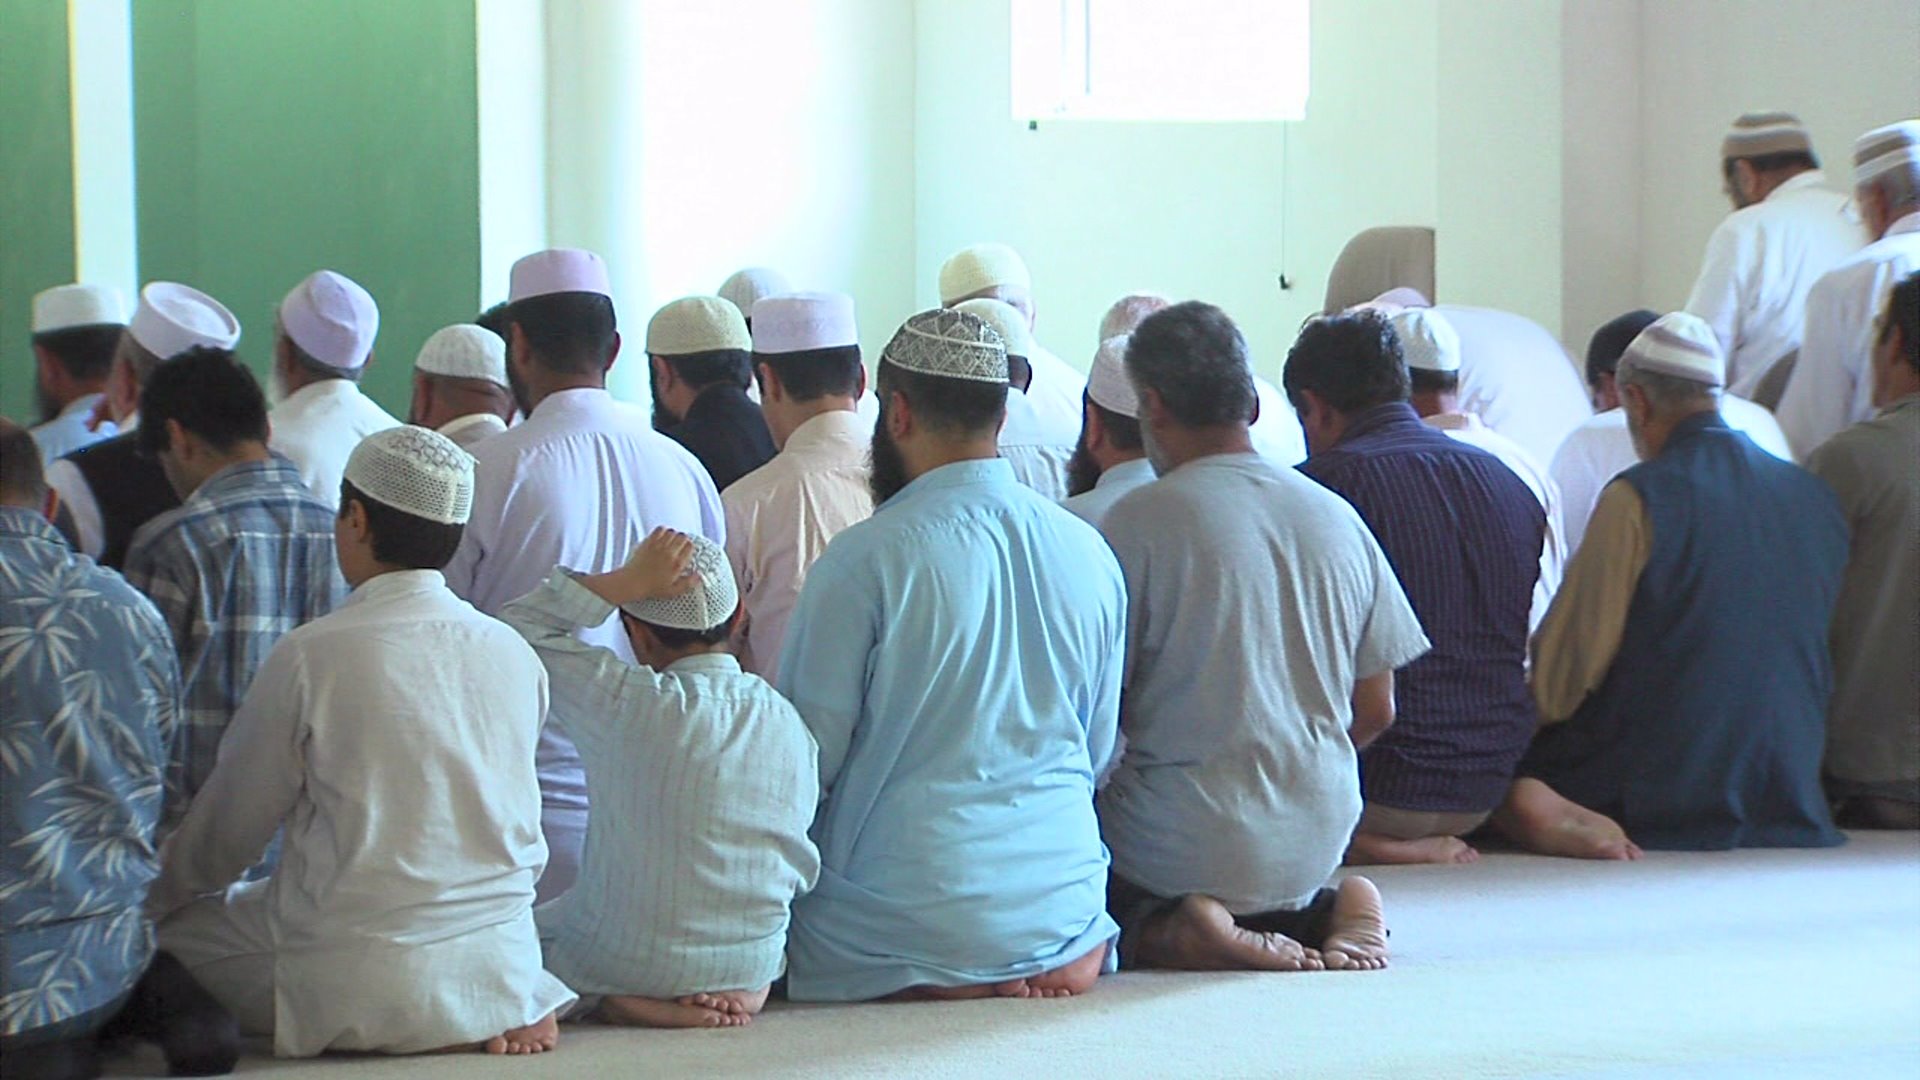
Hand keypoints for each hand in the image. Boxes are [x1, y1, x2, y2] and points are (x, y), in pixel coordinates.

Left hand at [581, 528, 699, 607]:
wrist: (632, 582)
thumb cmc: (651, 588)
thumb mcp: (673, 591)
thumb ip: (688, 583)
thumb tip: (699, 576)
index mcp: (677, 564)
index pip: (690, 547)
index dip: (690, 547)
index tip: (687, 550)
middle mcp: (669, 553)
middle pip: (682, 536)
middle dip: (683, 539)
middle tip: (680, 545)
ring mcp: (658, 546)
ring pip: (672, 531)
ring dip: (673, 535)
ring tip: (671, 541)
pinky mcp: (648, 542)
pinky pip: (660, 529)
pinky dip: (663, 531)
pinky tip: (662, 537)